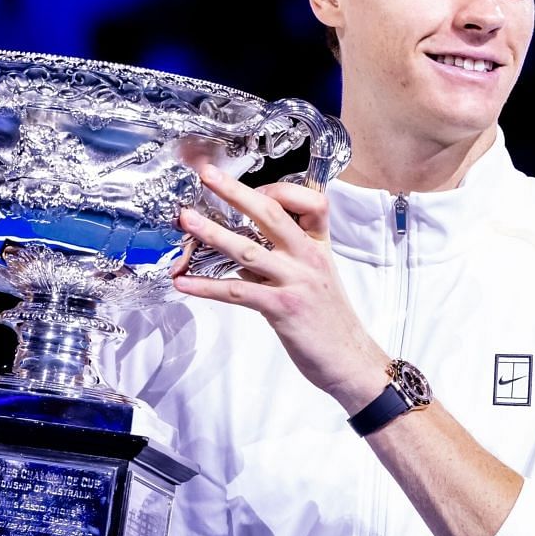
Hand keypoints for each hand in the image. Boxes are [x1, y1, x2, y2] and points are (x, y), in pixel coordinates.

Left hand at [171, 165, 389, 410]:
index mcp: (318, 246)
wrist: (349, 359)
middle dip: (235, 192)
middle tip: (207, 176)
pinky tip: (185, 283)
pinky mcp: (283, 308)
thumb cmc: (329, 319)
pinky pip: (238, 291)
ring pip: (248, 249)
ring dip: (212, 233)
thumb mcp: (315, 276)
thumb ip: (283, 256)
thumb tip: (241, 244)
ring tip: (187, 221)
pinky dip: (207, 287)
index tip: (251, 187)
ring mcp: (296, 281)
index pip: (309, 202)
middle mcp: (309, 258)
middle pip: (271, 214)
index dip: (279, 189)